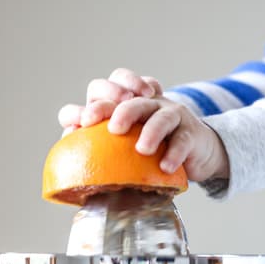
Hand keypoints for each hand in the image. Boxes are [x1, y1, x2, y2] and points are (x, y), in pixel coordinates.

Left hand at [58, 67, 228, 182]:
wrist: (197, 153)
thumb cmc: (153, 152)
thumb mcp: (126, 149)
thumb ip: (102, 153)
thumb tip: (68, 172)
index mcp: (125, 106)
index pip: (105, 91)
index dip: (93, 104)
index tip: (85, 122)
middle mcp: (146, 104)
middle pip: (132, 98)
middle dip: (121, 110)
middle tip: (114, 129)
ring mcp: (170, 114)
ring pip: (160, 115)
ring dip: (150, 131)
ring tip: (142, 149)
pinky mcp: (190, 131)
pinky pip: (182, 139)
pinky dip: (174, 152)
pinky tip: (165, 166)